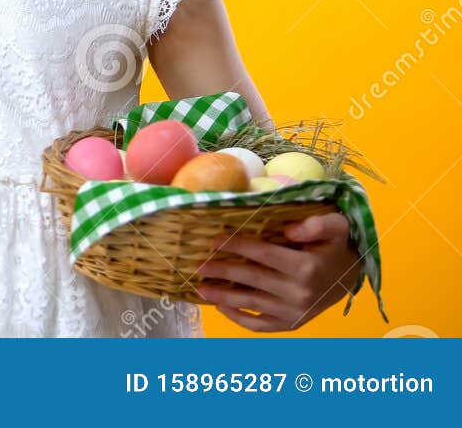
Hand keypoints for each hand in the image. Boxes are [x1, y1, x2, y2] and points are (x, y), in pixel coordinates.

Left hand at [194, 212, 361, 331]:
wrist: (352, 275)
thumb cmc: (337, 245)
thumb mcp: (336, 226)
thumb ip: (316, 224)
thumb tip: (289, 230)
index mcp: (307, 267)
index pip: (263, 255)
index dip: (237, 246)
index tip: (214, 240)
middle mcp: (299, 293)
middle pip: (252, 280)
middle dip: (223, 272)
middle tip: (198, 266)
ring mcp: (295, 312)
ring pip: (252, 304)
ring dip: (224, 297)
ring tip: (200, 288)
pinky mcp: (292, 324)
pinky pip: (261, 325)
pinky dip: (239, 319)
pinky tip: (221, 307)